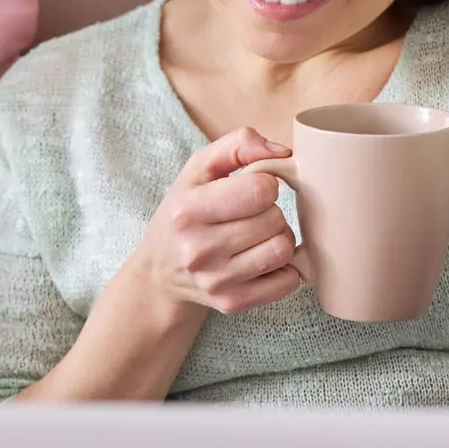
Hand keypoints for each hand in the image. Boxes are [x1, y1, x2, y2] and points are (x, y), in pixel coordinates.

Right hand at [135, 129, 300, 314]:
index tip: (251, 189)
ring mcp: (216, 281)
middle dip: (271, 212)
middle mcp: (198, 249)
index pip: (261, 191)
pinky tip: (262, 260)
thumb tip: (284, 153)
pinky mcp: (232, 303)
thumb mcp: (198, 169)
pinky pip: (288, 281)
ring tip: (259, 236)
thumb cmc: (184, 212)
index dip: (265, 185)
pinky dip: (283, 268)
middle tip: (253, 215)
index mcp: (188, 211)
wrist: (160, 271)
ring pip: (284, 250)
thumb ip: (238, 145)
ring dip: (279, 238)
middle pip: (275, 220)